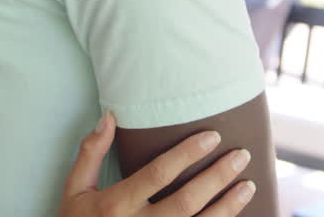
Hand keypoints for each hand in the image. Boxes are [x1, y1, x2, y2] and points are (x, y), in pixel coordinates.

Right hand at [59, 113, 255, 216]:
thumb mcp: (74, 189)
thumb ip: (91, 153)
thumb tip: (110, 116)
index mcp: (115, 206)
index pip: (158, 175)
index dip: (187, 154)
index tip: (211, 136)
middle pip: (186, 202)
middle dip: (216, 177)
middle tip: (240, 156)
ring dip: (227, 207)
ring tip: (248, 186)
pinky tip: (236, 215)